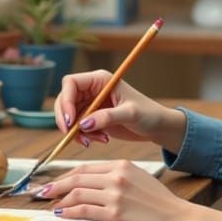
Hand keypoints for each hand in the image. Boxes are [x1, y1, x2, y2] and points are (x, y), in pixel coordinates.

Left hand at [41, 159, 189, 220]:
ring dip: (59, 200)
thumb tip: (92, 184)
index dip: (66, 176)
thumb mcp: (139, 179)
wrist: (178, 218)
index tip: (54, 182)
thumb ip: (117, 177)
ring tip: (49, 204)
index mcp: (122, 165)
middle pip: (77, 177)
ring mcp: (116, 194)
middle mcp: (117, 176)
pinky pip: (84, 210)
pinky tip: (61, 214)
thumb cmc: (160, 202)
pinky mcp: (116, 213)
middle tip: (41, 192)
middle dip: (55, 185)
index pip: (86, 168)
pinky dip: (69, 212)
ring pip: (77, 193)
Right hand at [54, 71, 186, 151]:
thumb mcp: (130, 114)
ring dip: (76, 132)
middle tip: (73, 136)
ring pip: (69, 116)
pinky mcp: (92, 118)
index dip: (66, 100)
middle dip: (66, 119)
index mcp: (100, 79)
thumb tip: (83, 124)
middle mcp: (92, 89)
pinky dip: (84, 136)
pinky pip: (77, 128)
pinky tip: (101, 140)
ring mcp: (91, 104)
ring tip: (94, 140)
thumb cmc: (148, 114)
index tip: (71, 121)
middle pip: (64, 100)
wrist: (157, 127)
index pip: (71, 83)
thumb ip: (106, 117)